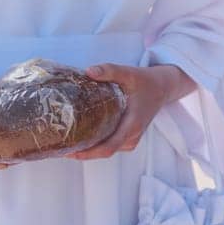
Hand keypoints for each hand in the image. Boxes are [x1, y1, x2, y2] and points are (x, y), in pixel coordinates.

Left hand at [69, 63, 194, 160]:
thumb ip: (109, 71)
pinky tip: (83, 137)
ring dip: (89, 149)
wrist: (163, 87)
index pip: (107, 148)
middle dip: (83, 152)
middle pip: (104, 152)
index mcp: (131, 126)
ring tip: (68, 142)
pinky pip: (111, 146)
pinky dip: (97, 145)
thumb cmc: (146, 81)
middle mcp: (131, 137)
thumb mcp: (129, 73)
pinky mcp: (128, 137)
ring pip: (107, 150)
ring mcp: (131, 139)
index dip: (88, 153)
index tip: (70, 152)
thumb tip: (88, 71)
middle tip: (61, 147)